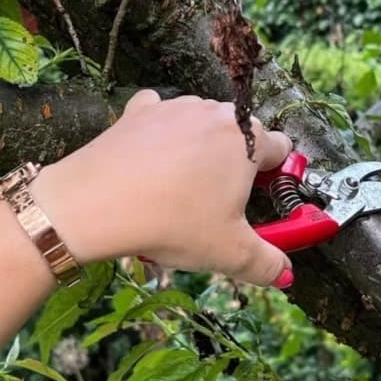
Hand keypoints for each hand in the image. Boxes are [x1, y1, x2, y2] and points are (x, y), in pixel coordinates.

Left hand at [30, 91, 293, 286]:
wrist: (94, 204)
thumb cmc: (173, 223)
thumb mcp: (230, 254)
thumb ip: (268, 264)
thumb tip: (285, 274)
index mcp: (248, 140)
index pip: (283, 149)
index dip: (276, 178)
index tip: (259, 203)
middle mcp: (216, 112)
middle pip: (242, 137)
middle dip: (237, 167)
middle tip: (217, 206)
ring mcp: (176, 106)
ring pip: (203, 126)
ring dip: (201, 150)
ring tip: (179, 191)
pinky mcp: (140, 110)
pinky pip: (161, 116)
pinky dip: (161, 134)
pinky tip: (151, 161)